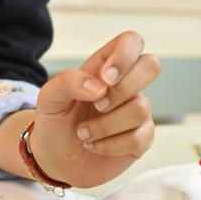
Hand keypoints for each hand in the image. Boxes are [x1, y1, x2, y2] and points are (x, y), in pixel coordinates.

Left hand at [31, 31, 159, 187]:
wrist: (54, 158)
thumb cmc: (55, 120)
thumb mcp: (49, 97)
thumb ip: (69, 81)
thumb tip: (99, 87)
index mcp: (104, 67)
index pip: (131, 41)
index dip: (124, 56)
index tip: (105, 79)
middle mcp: (125, 85)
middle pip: (151, 65)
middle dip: (123, 88)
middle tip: (98, 105)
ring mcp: (135, 111)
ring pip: (141, 108)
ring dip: (105, 125)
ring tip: (83, 133)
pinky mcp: (141, 139)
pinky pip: (140, 138)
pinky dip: (111, 145)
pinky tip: (94, 145)